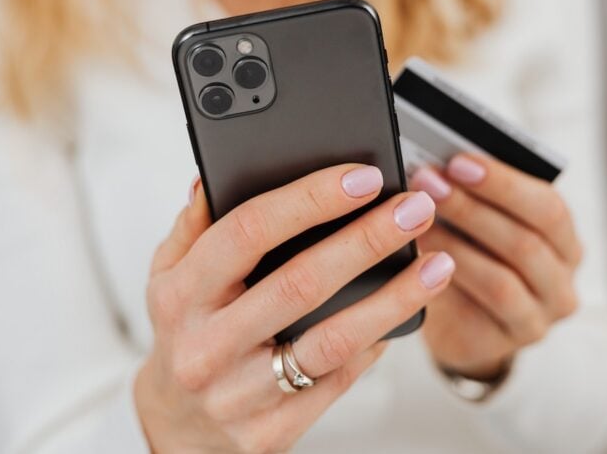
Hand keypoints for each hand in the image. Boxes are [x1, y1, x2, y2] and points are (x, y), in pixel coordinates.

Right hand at [134, 164, 453, 452]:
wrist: (180, 428)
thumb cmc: (187, 334)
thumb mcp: (169, 275)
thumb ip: (195, 225)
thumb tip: (217, 177)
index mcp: (180, 295)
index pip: (248, 232)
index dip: (310, 199)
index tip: (362, 178)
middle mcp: (206, 346)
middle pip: (301, 283)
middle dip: (367, 239)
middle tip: (414, 209)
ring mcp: (239, 395)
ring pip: (332, 340)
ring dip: (394, 298)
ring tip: (437, 264)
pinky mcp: (272, 432)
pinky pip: (339, 380)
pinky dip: (377, 343)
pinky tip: (406, 312)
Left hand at [410, 154, 582, 380]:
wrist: (463, 323)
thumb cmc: (473, 255)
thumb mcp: (481, 223)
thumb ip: (474, 194)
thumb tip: (439, 163)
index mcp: (565, 241)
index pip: (547, 208)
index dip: (503, 183)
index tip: (457, 161)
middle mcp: (562, 283)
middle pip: (525, 243)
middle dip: (470, 208)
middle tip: (427, 182)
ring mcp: (538, 320)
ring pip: (501, 280)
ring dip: (454, 245)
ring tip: (415, 219)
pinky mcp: (504, 344)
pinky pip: (476, 312)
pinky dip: (446, 281)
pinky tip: (417, 260)